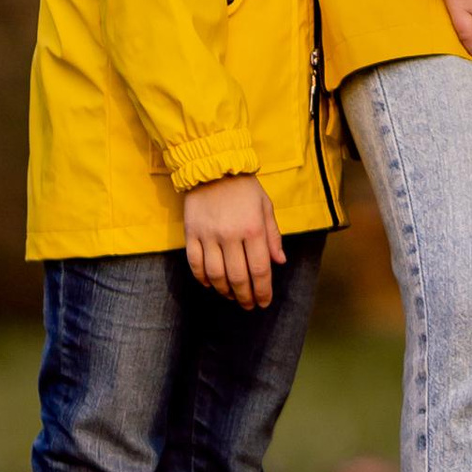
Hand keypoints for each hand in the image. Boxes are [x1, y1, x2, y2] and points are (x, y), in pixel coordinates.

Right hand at [183, 175, 284, 308]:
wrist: (213, 165)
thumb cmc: (244, 187)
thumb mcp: (265, 206)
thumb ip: (273, 235)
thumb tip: (279, 262)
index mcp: (253, 228)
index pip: (259, 269)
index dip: (263, 291)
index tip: (264, 302)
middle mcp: (231, 235)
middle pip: (238, 277)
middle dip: (245, 296)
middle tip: (248, 306)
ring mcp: (208, 235)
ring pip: (215, 275)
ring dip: (224, 290)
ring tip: (231, 296)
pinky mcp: (191, 233)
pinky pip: (195, 264)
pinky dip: (202, 278)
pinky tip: (210, 284)